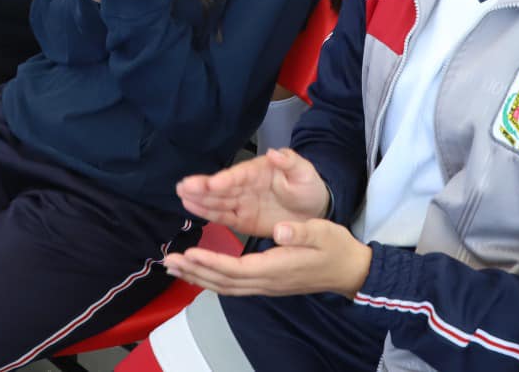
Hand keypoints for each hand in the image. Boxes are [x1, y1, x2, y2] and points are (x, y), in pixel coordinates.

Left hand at [164, 217, 371, 297]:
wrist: (349, 270)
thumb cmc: (335, 247)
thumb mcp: (322, 232)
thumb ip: (301, 231)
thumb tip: (281, 230)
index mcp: (277, 268)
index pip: (237, 269)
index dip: (212, 263)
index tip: (191, 253)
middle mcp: (267, 281)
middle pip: (224, 282)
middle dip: (196, 272)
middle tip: (169, 261)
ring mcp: (266, 285)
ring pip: (226, 287)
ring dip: (199, 278)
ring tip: (175, 268)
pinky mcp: (266, 283)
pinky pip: (233, 286)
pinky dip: (212, 280)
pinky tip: (200, 273)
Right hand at [176, 148, 330, 238]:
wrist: (313, 210)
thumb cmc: (308, 187)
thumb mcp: (304, 173)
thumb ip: (290, 162)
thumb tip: (276, 152)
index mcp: (259, 171)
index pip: (239, 175)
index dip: (226, 179)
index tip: (212, 183)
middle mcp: (246, 185)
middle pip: (222, 187)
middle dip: (203, 187)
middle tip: (183, 186)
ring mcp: (242, 202)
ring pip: (217, 201)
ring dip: (199, 199)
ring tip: (181, 194)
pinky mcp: (242, 219)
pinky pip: (222, 216)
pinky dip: (207, 213)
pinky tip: (190, 207)